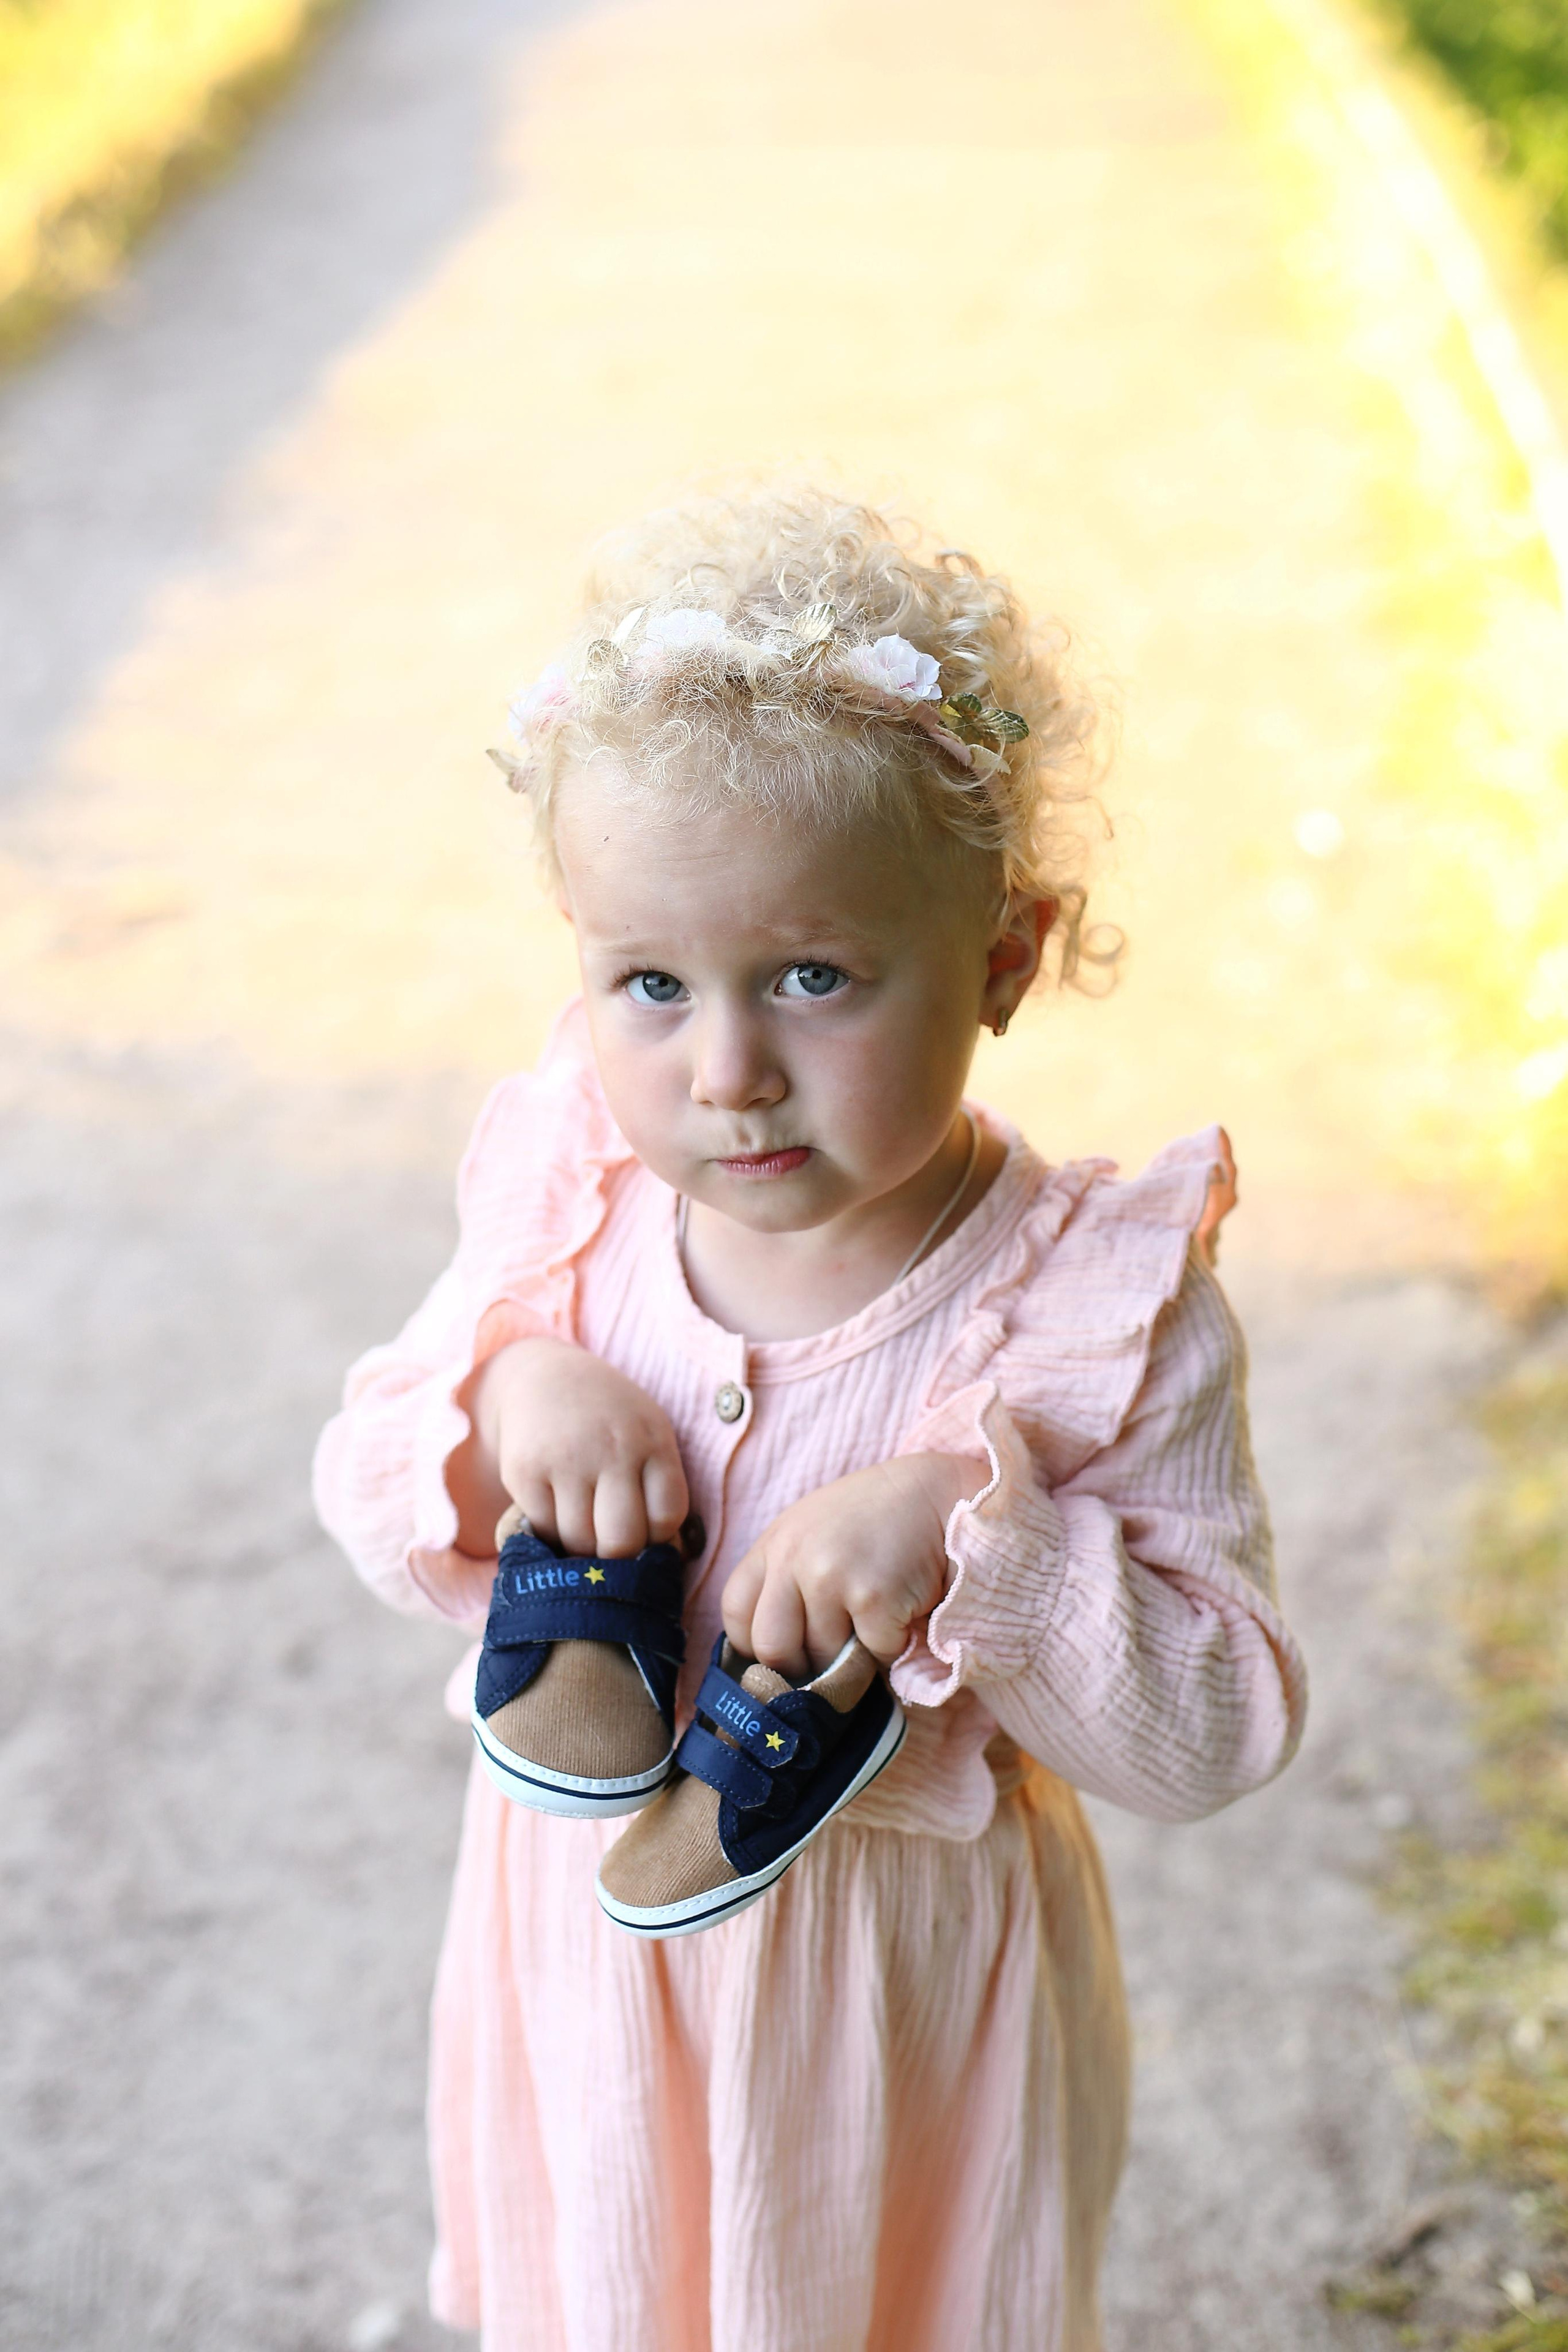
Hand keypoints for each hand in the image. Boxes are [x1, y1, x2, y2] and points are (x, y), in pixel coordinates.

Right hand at [454, 1337, 688, 1557]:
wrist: (545, 1377)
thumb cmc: (609, 1420)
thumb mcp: (648, 1434)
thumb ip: (659, 1487)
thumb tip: (664, 1558)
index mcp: (653, 1440)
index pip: (667, 1518)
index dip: (658, 1539)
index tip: (645, 1532)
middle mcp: (612, 1449)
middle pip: (622, 1541)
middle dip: (619, 1557)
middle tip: (611, 1546)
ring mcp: (566, 1460)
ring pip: (580, 1543)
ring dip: (583, 1548)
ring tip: (584, 1526)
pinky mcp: (524, 1472)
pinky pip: (544, 1531)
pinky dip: (551, 1533)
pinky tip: (557, 1511)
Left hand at [721, 1452, 987, 1679]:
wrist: (936, 1494)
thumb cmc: (875, 1522)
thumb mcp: (812, 1535)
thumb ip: (786, 1582)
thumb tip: (773, 1660)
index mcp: (774, 1545)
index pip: (736, 1614)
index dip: (757, 1647)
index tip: (786, 1655)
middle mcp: (793, 1559)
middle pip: (773, 1649)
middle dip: (803, 1667)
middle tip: (832, 1661)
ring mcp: (831, 1577)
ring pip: (827, 1659)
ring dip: (855, 1657)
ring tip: (876, 1620)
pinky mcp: (873, 1597)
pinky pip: (875, 1654)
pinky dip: (892, 1646)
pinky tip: (903, 1611)